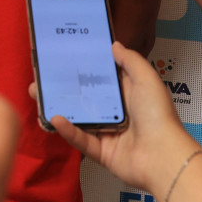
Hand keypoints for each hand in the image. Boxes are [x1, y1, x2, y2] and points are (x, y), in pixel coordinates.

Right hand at [41, 42, 198, 197]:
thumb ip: (130, 60)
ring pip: (79, 118)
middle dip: (65, 87)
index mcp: (129, 93)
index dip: (86, 67)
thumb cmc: (158, 115)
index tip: (66, 56)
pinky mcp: (102, 151)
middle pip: (86, 97)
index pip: (103, 78)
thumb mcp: (146, 79)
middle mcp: (117, 112)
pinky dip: (68, 130)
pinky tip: (54, 118)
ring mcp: (108, 132)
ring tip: (38, 95)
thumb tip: (115, 45)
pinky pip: (81, 139)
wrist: (163, 156)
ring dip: (60, 107)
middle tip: (44, 77)